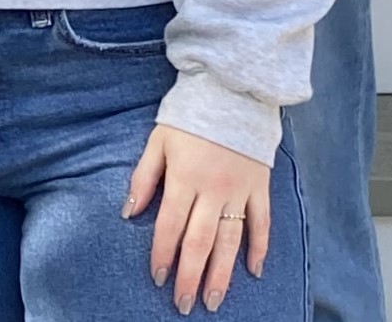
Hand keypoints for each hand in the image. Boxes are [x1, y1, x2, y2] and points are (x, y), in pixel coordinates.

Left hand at [124, 124, 270, 314]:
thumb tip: (129, 213)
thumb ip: (143, 177)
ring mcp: (239, 190)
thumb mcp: (157, 140)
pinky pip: (262, 223)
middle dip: (190, 276)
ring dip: (222, 274)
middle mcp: (212, 189)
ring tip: (214, 300)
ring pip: (230, 240)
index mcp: (183, 177)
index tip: (157, 278)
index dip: (162, 254)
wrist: (232, 90)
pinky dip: (259, 247)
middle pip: (200, 241)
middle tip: (184, 304)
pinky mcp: (260, 186)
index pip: (170, 225)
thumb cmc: (188, 115)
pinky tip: (254, 271)